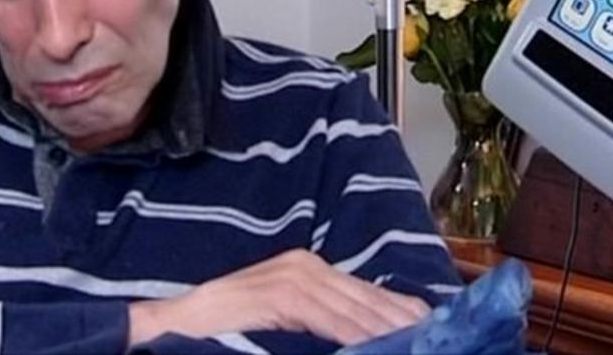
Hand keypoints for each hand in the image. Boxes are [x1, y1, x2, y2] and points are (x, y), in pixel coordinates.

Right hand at [129, 249, 428, 346]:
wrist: (175, 325)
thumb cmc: (228, 327)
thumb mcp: (283, 320)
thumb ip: (319, 321)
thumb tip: (360, 338)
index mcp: (310, 269)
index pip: (369, 293)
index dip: (403, 313)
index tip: (435, 330)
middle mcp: (306, 266)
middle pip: (370, 300)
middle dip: (404, 325)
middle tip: (438, 341)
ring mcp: (294, 277)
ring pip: (356, 312)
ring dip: (388, 333)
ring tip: (414, 345)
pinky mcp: (281, 296)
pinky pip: (330, 320)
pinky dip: (356, 335)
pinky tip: (377, 345)